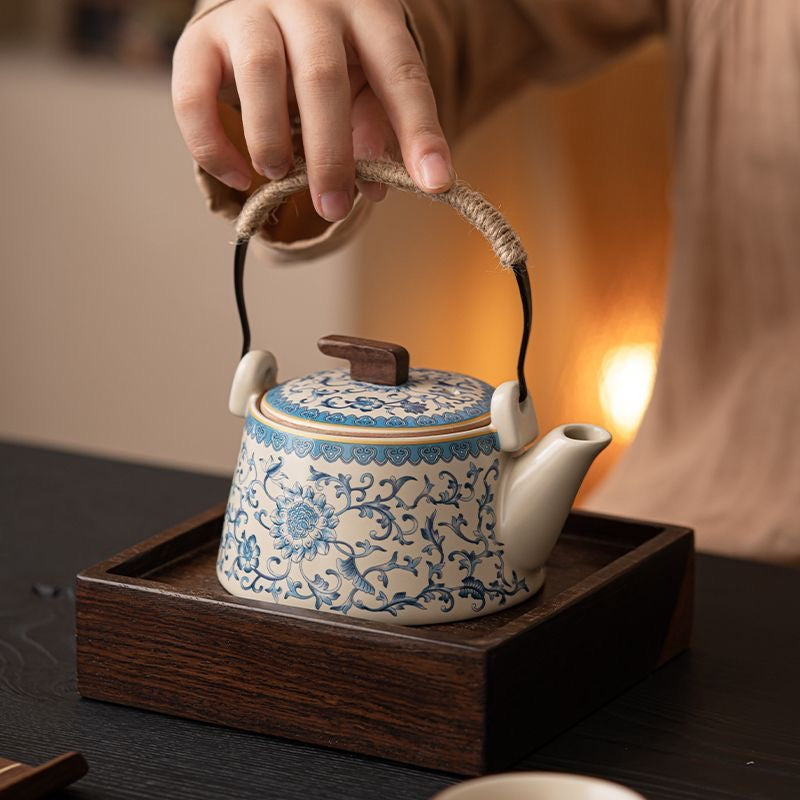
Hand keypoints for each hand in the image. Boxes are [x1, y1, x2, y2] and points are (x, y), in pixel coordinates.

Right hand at [172, 0, 453, 221]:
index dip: (419, 131)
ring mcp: (250, 13)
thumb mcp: (365, 80)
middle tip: (334, 206)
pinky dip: (213, 145)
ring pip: (261, 73)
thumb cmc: (327, 53)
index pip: (400, 72)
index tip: (436, 184)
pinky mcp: (200, 38)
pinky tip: (238, 176)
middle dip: (332, 153)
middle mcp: (309, 0)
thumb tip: (378, 186)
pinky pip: (194, 95)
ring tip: (279, 176)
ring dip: (271, 139)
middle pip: (323, 76)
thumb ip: (375, 124)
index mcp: (365, 9)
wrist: (264, 2)